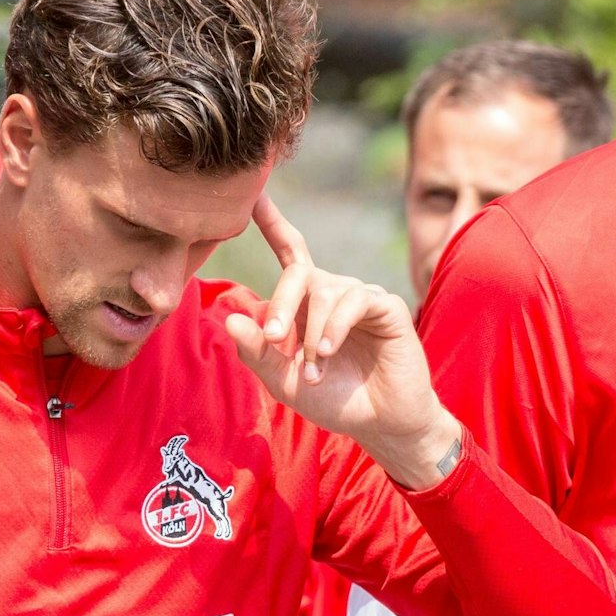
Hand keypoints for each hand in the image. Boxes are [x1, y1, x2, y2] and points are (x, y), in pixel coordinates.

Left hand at [223, 196, 462, 488]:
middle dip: (280, 303)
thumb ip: (257, 353)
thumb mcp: (283, 381)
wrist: (379, 423)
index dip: (273, 221)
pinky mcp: (385, 307)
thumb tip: (230, 318)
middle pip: (298, 272)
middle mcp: (332, 291)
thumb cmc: (332, 398)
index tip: (254, 193)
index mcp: (307, 301)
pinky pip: (353, 302)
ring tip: (312, 372)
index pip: (289, 251)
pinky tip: (326, 353)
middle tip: (271, 337)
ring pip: (324, 292)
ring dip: (310, 336)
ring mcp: (360, 297)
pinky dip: (333, 328)